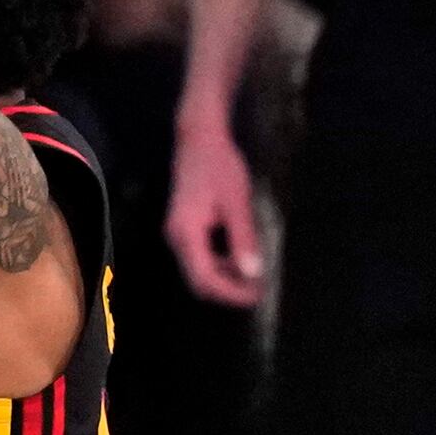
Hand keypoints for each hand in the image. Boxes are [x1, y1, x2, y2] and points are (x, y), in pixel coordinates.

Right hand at [165, 108, 263, 302]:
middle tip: (258, 290)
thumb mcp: (236, 202)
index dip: (231, 293)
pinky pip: (200, 258)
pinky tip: (240, 258)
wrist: (199, 139)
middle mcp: (176, 238)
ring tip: (254, 276)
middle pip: (199, 281)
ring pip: (199, 271)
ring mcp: (178, 234)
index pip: (206, 279)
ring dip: (226, 278)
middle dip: (229, 290)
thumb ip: (243, 239)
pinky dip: (221, 264)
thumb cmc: (219, 165)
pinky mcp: (184, 229)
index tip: (257, 294)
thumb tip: (252, 273)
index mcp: (187, 233)